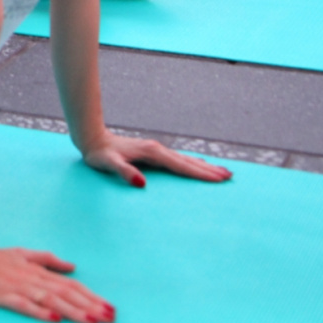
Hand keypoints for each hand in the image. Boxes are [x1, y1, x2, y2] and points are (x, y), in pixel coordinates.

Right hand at [0, 238, 113, 322]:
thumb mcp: (22, 255)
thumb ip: (47, 260)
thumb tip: (72, 266)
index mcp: (38, 271)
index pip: (70, 284)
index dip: (91, 296)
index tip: (110, 308)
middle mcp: (32, 279)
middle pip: (66, 293)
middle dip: (90, 306)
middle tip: (111, 318)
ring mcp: (17, 287)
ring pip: (50, 300)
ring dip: (73, 311)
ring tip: (92, 320)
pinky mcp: (1, 296)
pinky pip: (23, 305)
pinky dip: (40, 311)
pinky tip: (54, 318)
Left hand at [80, 132, 232, 187]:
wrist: (91, 138)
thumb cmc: (99, 155)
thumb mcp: (108, 165)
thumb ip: (124, 173)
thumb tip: (142, 183)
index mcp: (152, 153)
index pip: (181, 165)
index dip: (200, 173)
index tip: (219, 179)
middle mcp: (157, 149)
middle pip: (188, 161)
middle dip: (209, 170)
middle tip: (230, 177)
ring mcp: (155, 149)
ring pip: (185, 159)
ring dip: (204, 165)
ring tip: (222, 171)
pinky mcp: (151, 152)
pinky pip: (178, 159)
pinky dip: (191, 162)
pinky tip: (197, 164)